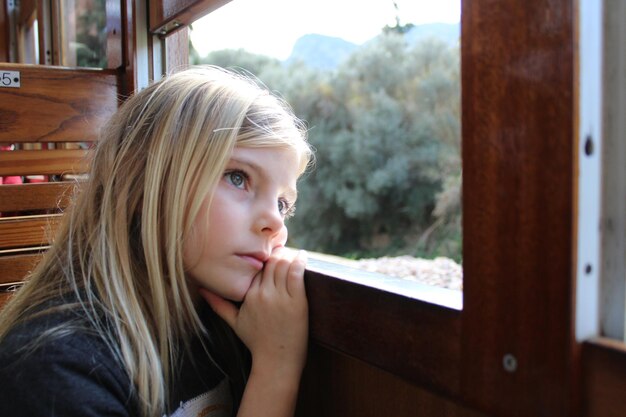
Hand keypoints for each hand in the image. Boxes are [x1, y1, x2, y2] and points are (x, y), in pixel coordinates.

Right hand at [199, 248, 308, 375]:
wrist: (276, 361)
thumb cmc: (256, 342)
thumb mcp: (234, 322)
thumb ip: (218, 304)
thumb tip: (201, 290)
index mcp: (248, 296)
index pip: (255, 267)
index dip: (262, 257)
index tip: (268, 252)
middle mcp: (263, 294)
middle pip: (270, 262)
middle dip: (276, 253)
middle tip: (282, 249)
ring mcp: (280, 298)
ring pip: (283, 265)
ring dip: (288, 255)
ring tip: (292, 252)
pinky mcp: (297, 302)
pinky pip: (297, 273)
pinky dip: (300, 261)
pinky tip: (302, 255)